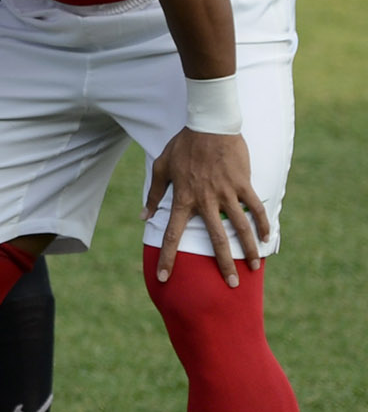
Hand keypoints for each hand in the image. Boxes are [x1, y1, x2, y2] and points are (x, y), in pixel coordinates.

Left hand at [144, 127, 267, 285]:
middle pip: (214, 240)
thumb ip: (154, 193)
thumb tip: (144, 215)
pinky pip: (255, 208)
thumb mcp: (161, 167)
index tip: (165, 278)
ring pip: (239, 228)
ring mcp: (227, 193)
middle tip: (230, 286)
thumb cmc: (183, 146)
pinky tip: (266, 239)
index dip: (168, 258)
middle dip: (222, 265)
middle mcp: (205, 201)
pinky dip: (262, 224)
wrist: (209, 125)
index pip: (172, 235)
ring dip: (247, 251)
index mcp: (183, 199)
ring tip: (253, 268)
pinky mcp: (244, 184)